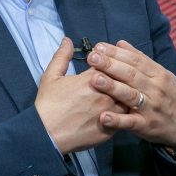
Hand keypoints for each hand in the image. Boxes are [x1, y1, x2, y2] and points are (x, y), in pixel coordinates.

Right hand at [35, 37, 127, 153]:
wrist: (47, 135)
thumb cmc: (48, 105)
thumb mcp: (51, 76)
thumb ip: (62, 56)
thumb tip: (67, 40)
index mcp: (91, 79)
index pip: (109, 63)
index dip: (107, 61)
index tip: (103, 62)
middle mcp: (105, 94)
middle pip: (122, 80)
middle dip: (120, 76)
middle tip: (115, 78)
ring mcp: (110, 112)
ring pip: (128, 99)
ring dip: (127, 94)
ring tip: (121, 92)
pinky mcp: (111, 129)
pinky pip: (125, 118)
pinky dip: (125, 112)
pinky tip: (121, 109)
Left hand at [86, 40, 175, 146]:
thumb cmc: (169, 96)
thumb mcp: (161, 75)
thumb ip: (140, 60)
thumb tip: (120, 43)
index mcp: (158, 74)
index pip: (135, 60)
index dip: (117, 53)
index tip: (99, 47)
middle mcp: (155, 89)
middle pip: (131, 74)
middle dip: (110, 65)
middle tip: (92, 57)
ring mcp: (151, 108)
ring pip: (130, 95)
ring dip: (112, 87)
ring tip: (94, 79)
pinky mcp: (146, 126)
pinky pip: (130, 123)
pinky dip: (117, 120)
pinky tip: (103, 116)